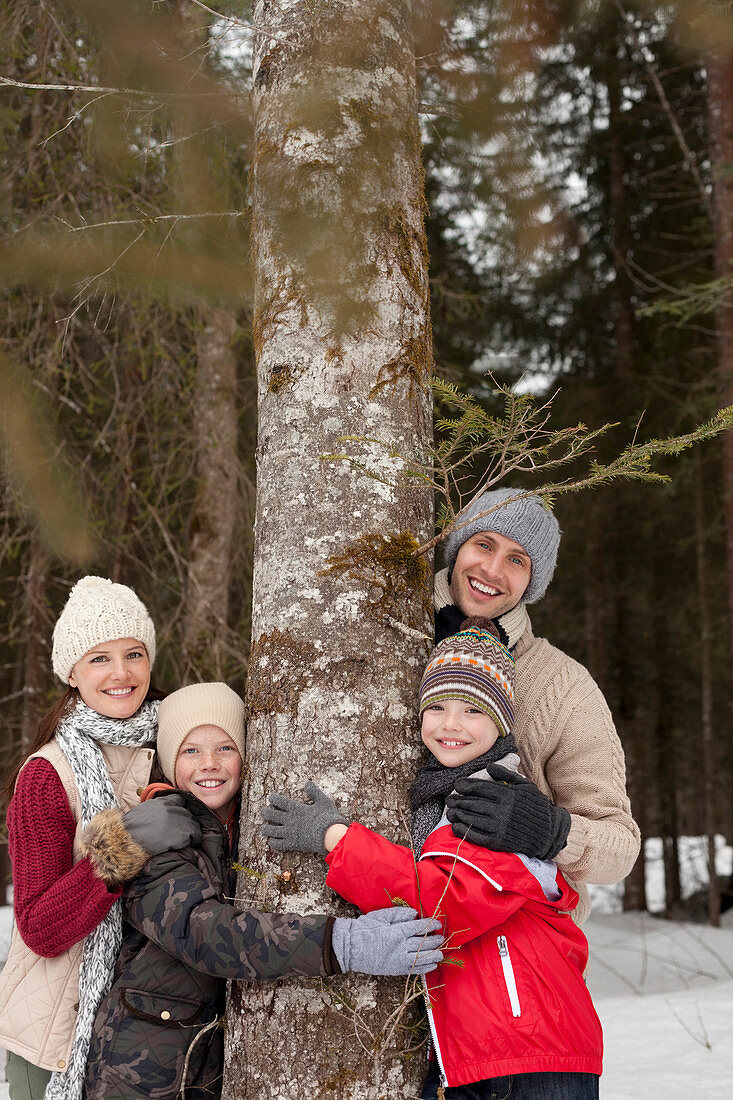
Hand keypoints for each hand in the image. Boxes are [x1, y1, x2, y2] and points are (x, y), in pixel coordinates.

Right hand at [123, 794, 201, 855]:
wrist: (124, 844)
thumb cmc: (129, 832)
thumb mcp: (142, 812)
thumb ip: (155, 810)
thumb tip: (163, 814)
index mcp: (160, 802)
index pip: (180, 799)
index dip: (181, 809)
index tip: (179, 818)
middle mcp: (170, 808)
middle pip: (187, 812)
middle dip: (185, 822)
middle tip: (181, 832)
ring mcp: (176, 820)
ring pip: (193, 823)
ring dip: (189, 832)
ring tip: (182, 840)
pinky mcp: (180, 834)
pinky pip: (194, 835)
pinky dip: (191, 840)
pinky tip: (183, 845)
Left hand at [260, 781, 348, 853]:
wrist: (330, 835)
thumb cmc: (328, 818)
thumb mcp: (324, 801)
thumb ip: (315, 792)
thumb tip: (308, 783)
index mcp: (296, 808)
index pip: (279, 801)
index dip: (273, 799)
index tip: (271, 798)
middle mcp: (290, 820)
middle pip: (271, 815)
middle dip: (265, 813)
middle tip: (263, 812)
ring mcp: (289, 832)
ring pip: (270, 830)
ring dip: (265, 829)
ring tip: (263, 828)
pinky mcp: (292, 844)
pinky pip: (277, 844)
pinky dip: (273, 842)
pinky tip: (272, 841)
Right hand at [331, 907, 443, 975]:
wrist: (350, 947)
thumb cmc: (364, 928)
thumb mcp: (381, 916)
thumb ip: (399, 914)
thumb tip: (415, 913)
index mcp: (397, 931)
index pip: (419, 928)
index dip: (430, 925)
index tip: (437, 924)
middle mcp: (401, 946)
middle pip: (423, 944)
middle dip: (434, 941)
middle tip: (442, 938)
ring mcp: (399, 960)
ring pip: (421, 958)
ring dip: (433, 956)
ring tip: (441, 954)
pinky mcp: (395, 969)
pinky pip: (414, 970)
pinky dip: (424, 968)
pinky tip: (431, 965)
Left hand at [445, 765, 570, 860]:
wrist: (549, 832)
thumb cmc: (536, 806)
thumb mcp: (524, 786)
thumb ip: (506, 775)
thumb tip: (489, 767)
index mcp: (507, 794)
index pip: (480, 788)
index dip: (466, 786)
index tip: (457, 785)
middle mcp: (502, 810)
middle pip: (473, 803)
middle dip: (458, 800)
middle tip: (449, 799)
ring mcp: (500, 826)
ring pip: (472, 819)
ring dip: (458, 815)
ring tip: (450, 812)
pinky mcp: (498, 841)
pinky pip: (476, 836)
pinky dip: (464, 831)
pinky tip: (456, 826)